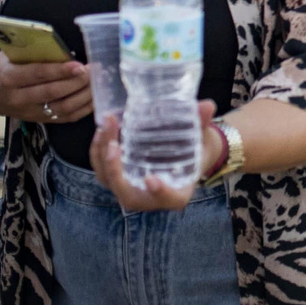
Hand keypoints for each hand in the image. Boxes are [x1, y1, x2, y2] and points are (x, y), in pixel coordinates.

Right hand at [0, 52, 91, 122]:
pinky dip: (83, 108)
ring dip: (84, 95)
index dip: (60, 71)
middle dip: (77, 82)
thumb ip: (36, 52)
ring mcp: (29, 112)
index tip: (80, 65)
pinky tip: (95, 96)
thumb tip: (67, 50)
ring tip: (98, 82)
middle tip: (95, 71)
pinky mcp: (39, 120)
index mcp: (9, 77)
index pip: (38, 74)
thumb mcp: (13, 53)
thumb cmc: (6, 64)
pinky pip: (65, 117)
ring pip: (62, 107)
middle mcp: (18, 98)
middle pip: (53, 92)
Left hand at [90, 101, 218, 211]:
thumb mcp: (203, 139)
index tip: (152, 179)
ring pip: (110, 181)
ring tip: (105, 128)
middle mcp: (151, 198)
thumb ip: (202, 124)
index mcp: (178, 193)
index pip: (170, 199)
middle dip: (116, 172)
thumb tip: (207, 105)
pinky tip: (101, 130)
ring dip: (102, 157)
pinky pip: (103, 172)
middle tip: (114, 146)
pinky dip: (97, 153)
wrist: (185, 157)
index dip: (160, 192)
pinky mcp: (119, 180)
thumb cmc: (196, 152)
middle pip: (128, 194)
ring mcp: (132, 190)